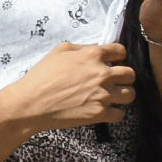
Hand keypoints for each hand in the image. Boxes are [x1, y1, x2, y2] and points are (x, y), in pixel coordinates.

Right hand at [0, 41, 135, 142]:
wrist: (30, 104)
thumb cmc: (41, 76)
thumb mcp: (60, 50)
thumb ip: (83, 47)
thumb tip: (98, 49)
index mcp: (93, 55)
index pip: (121, 51)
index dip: (118, 57)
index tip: (113, 62)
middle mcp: (102, 74)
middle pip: (131, 74)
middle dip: (123, 77)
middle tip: (113, 81)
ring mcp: (102, 95)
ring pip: (130, 94)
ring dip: (122, 95)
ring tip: (112, 96)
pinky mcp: (98, 113)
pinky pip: (120, 114)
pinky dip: (115, 113)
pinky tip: (106, 110)